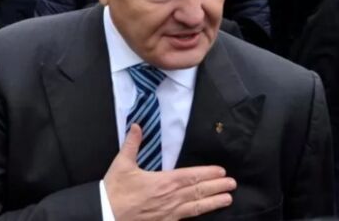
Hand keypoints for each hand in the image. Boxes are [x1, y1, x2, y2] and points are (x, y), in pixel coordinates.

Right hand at [104, 124, 235, 219]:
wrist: (106, 215)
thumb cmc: (114, 191)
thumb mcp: (122, 164)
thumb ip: (132, 144)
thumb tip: (138, 126)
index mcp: (163, 182)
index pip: (191, 177)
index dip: (208, 174)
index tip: (221, 172)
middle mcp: (170, 198)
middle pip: (198, 192)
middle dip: (217, 187)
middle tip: (232, 184)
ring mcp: (169, 213)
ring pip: (196, 207)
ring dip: (213, 203)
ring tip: (227, 199)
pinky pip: (185, 219)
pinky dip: (197, 216)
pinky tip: (205, 215)